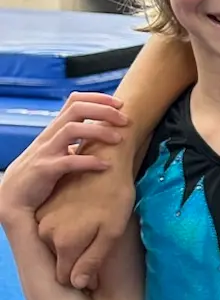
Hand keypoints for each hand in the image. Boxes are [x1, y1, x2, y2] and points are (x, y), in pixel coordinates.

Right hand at [0, 94, 128, 225]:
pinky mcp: (44, 170)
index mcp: (54, 130)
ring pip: (72, 129)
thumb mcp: (56, 153)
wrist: (12, 201)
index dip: (98, 98)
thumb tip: (100, 135)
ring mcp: (45, 152)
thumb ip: (73, 143)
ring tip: (119, 139)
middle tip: (125, 119)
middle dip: (103, 110)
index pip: (74, 102)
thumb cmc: (39, 176)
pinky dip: (90, 161)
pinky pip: (68, 161)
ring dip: (99, 131)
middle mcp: (49, 137)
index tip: (120, 104)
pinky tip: (106, 166)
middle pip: (76, 109)